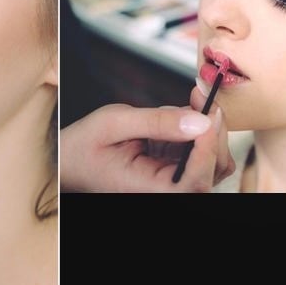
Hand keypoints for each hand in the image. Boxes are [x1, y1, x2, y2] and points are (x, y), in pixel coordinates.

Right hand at [60, 90, 233, 191]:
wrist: (71, 157)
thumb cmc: (84, 146)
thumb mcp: (115, 123)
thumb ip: (157, 122)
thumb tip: (200, 120)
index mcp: (149, 191)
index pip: (194, 183)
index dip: (209, 150)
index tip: (209, 114)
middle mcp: (166, 191)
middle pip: (213, 168)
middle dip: (214, 129)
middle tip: (200, 93)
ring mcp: (173, 181)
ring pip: (213, 159)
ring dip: (207, 127)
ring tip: (190, 101)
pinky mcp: (175, 168)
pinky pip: (200, 149)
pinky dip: (197, 126)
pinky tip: (182, 111)